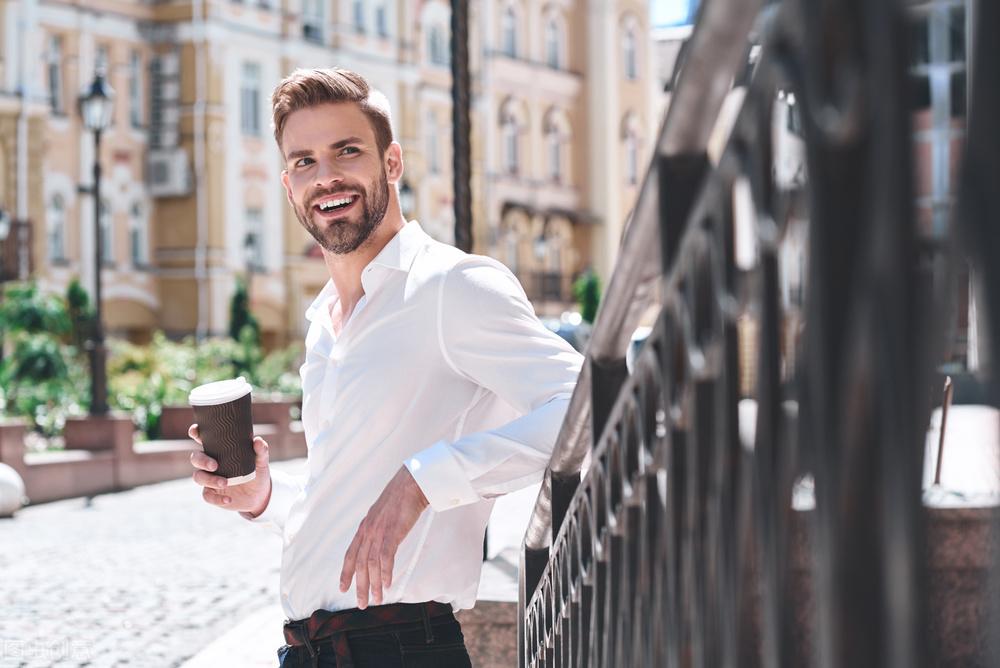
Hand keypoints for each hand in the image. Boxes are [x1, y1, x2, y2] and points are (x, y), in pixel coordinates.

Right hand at [188, 423, 271, 516]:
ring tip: (225, 483)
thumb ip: (261, 451)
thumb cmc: (257, 472)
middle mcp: (211, 463)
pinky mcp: (212, 493)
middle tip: (215, 465)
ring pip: (198, 477)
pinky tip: (228, 499)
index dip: (196, 433)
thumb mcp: (261, 461)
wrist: (259, 495)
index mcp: (220, 451)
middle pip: (196, 458)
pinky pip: (207, 496)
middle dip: (202, 460)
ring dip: (209, 480)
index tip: (195, 431)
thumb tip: (257, 440)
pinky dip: (216, 499)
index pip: (204, 439)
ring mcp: (210, 478)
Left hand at [339, 466, 428, 608]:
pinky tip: (387, 585)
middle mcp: (368, 531)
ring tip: (378, 600)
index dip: (346, 573)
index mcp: (364, 527)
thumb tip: (380, 541)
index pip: (350, 554)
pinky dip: (385, 573)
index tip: (343, 588)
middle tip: (362, 604)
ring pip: (372, 564)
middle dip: (360, 586)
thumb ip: (378, 528)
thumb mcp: (383, 513)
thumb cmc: (401, 497)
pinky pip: (386, 557)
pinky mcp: (393, 532)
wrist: (412, 483)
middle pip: (360, 564)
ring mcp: (379, 532)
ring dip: (374, 584)